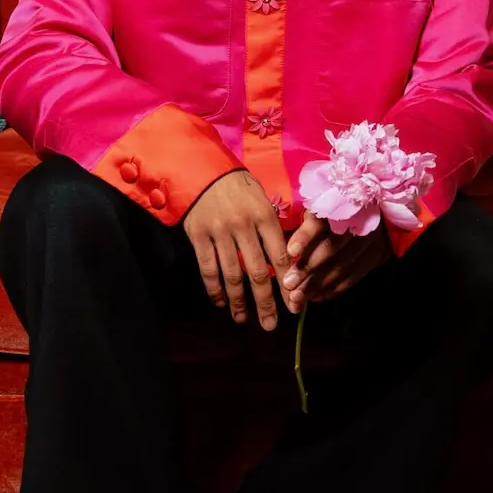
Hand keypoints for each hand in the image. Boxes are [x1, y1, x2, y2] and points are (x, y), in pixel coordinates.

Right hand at [183, 171, 291, 330]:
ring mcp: (219, 232)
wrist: (200, 168)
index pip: (279, 256)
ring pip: (231, 275)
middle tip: (270, 324)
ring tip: (242, 319)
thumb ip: (271, 227)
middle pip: (257, 272)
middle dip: (265, 302)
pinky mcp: (198, 236)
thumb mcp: (261, 198)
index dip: (287, 283)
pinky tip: (220, 302)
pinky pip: (208, 268)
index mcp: (263, 215)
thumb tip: (288, 261)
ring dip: (238, 302)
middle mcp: (243, 226)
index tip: (294, 305)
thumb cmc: (237, 185)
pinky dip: (214, 289)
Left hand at [281, 212, 391, 304]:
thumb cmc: (336, 208)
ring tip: (297, 297)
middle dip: (307, 268)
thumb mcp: (320, 206)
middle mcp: (359, 220)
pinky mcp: (378, 254)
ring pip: (342, 266)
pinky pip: (354, 276)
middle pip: (332, 247)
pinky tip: (315, 297)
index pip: (322, 220)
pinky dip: (333, 289)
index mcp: (341, 202)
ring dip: (318, 284)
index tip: (290, 250)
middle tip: (289, 283)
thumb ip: (304, 223)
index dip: (306, 236)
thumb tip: (281, 244)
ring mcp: (371, 238)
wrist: (376, 210)